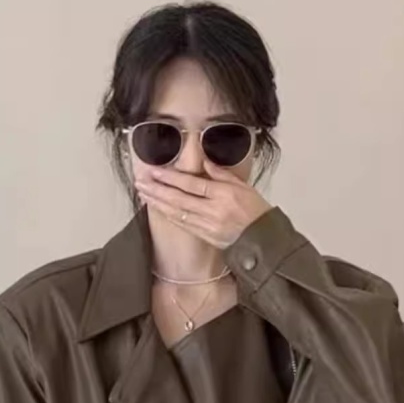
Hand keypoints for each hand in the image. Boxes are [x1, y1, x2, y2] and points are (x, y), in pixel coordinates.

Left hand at [136, 162, 271, 248]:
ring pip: (177, 212)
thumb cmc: (256, 211)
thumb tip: (204, 162)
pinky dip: (168, 215)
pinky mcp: (204, 236)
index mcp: (224, 195)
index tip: (155, 171)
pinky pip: (182, 224)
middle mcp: (213, 211)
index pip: (192, 184)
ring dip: (158, 203)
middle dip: (158, 189)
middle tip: (141, 181)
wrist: (262, 240)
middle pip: (179, 198)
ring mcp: (207, 225)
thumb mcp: (244, 186)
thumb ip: (222, 174)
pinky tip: (157, 208)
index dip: (171, 177)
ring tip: (143, 193)